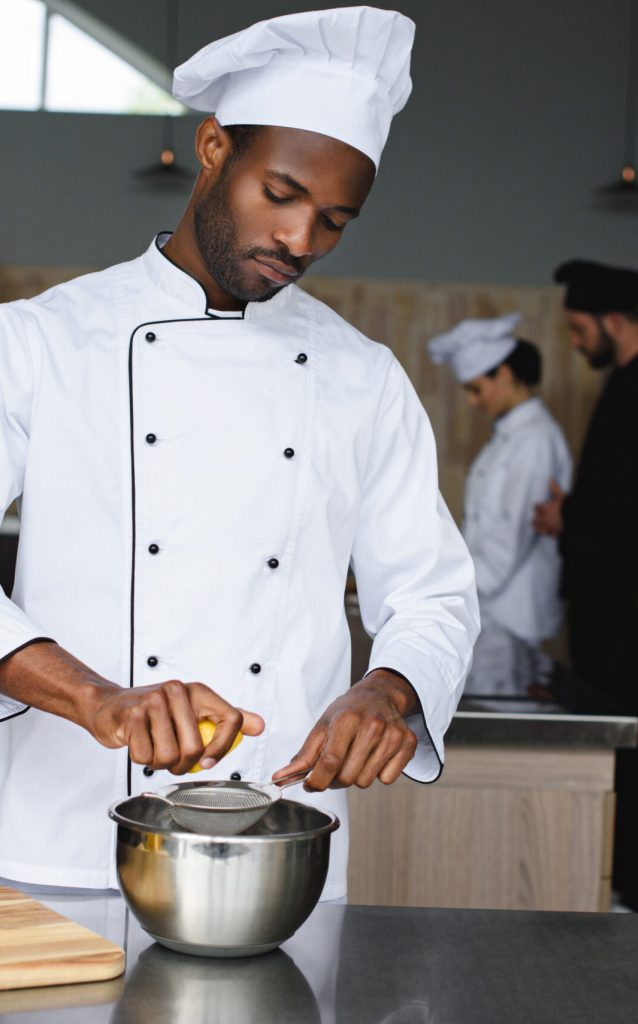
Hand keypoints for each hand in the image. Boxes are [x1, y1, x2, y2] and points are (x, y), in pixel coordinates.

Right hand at [88, 680, 263, 774]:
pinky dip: (142, 759)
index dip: (223, 747)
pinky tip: (139, 744)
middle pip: (196, 747)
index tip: (208, 762)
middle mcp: (178, 691)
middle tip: (173, 760)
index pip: (231, 719)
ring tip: (154, 749)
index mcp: (198, 691)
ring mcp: (154, 702)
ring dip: (160, 763)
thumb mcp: (193, 710)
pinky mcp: (132, 715)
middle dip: (183, 765)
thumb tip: (258, 726)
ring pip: (169, 756)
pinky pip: (145, 756)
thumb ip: (225, 718)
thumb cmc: (153, 713)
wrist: (109, 707)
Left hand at [272, 669, 417, 790]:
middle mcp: (372, 725)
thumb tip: (280, 778)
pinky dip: (378, 773)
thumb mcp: (322, 726)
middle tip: (336, 766)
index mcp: (346, 719)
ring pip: (366, 782)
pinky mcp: (407, 743)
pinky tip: (375, 755)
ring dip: (356, 776)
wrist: (380, 695)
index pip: (330, 761)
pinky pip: (387, 779)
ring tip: (356, 757)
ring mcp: (392, 735)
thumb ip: (303, 756)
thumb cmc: (348, 711)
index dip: (316, 780)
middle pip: (347, 777)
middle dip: (336, 779)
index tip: (311, 784)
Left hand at [533, 478, 564, 536]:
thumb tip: (551, 478)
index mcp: (545, 509)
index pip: (536, 507)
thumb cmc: (568, 506)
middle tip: (536, 518)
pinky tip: (553, 534)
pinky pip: (552, 535)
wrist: (577, 518)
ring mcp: (551, 527)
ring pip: (540, 529)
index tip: (537, 506)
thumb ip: (555, 488)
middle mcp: (546, 519)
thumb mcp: (561, 495)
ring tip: (540, 527)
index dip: (537, 506)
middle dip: (535, 519)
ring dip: (540, 528)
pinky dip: (552, 534)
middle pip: (535, 520)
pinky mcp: (557, 532)